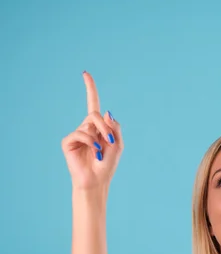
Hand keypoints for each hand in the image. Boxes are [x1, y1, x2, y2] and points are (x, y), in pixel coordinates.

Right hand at [61, 71, 123, 190]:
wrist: (97, 180)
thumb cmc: (107, 164)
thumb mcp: (118, 144)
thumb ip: (114, 127)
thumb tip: (106, 112)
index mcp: (98, 126)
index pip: (93, 103)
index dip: (90, 88)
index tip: (85, 73)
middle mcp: (86, 127)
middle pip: (95, 114)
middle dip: (104, 126)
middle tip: (110, 140)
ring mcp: (76, 134)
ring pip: (89, 124)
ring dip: (99, 135)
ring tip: (100, 151)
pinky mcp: (68, 142)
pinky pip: (80, 133)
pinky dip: (89, 142)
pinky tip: (94, 151)